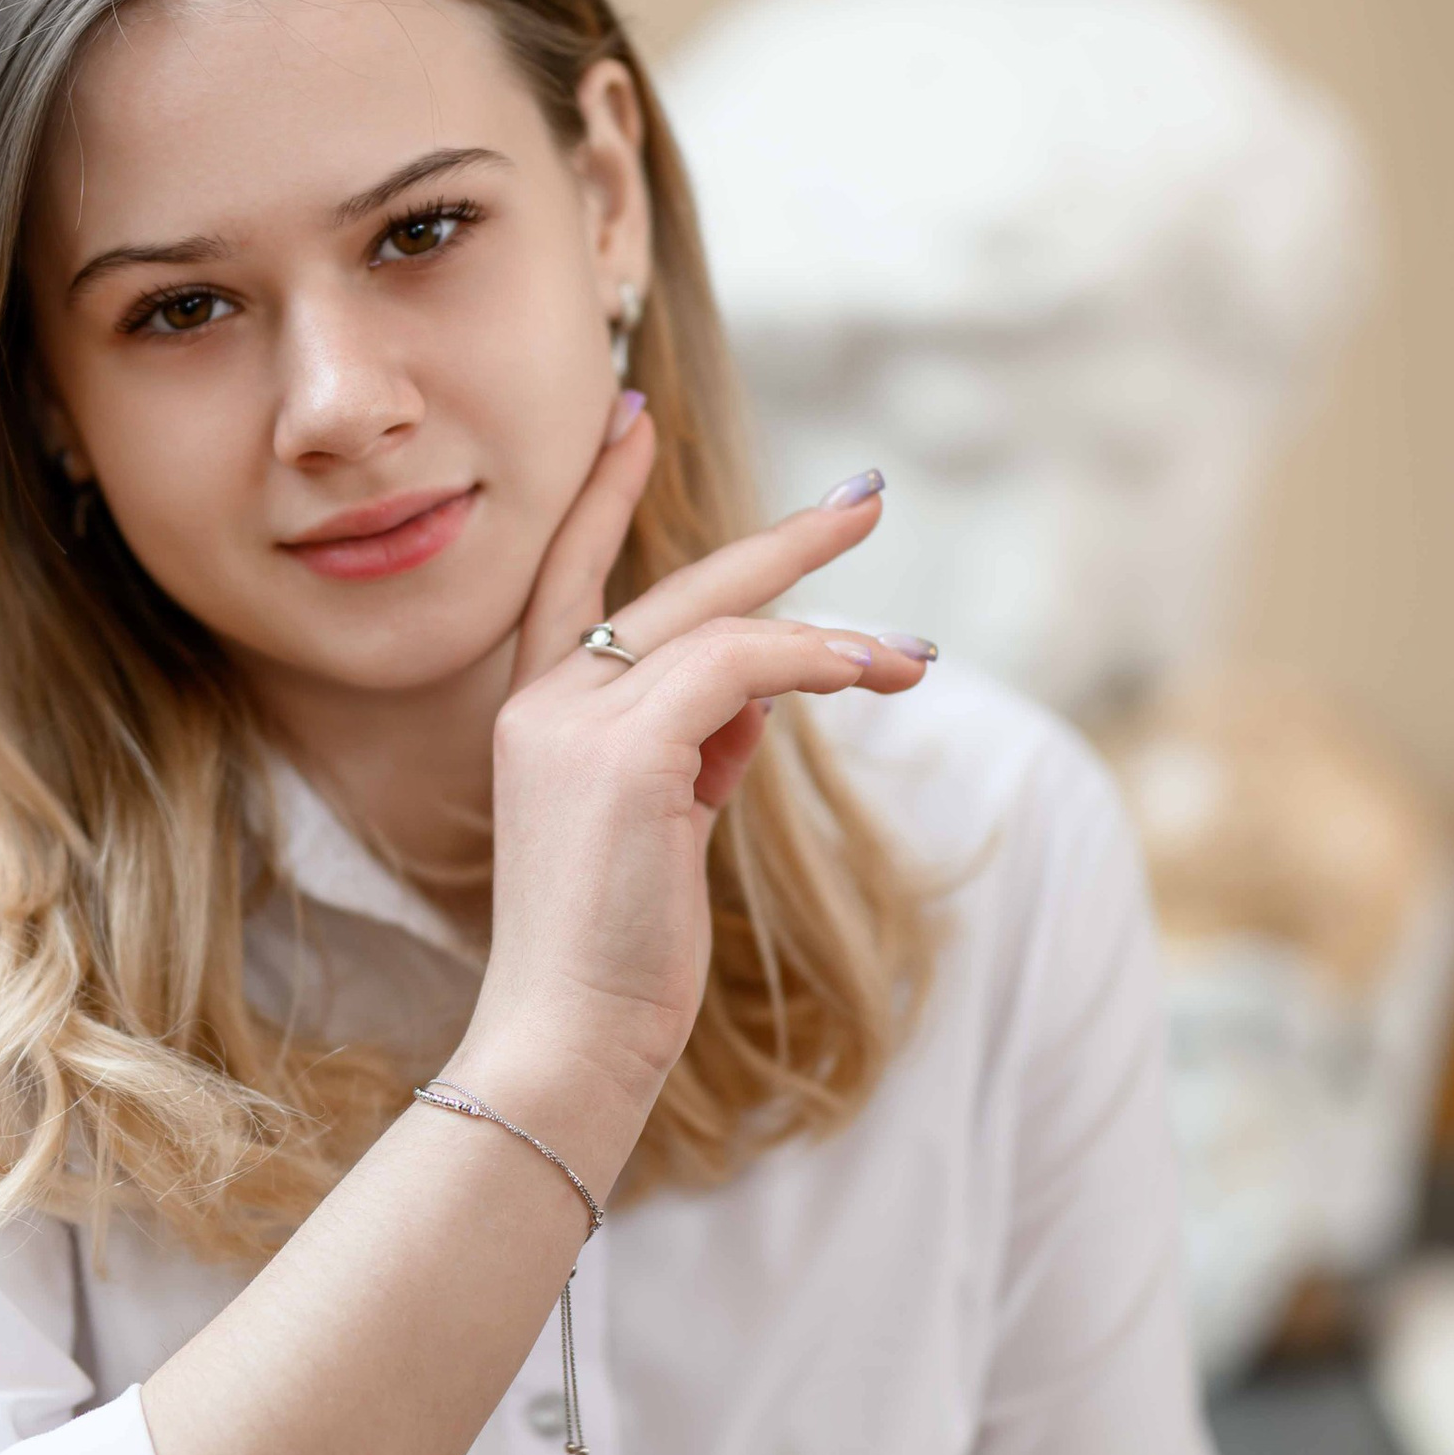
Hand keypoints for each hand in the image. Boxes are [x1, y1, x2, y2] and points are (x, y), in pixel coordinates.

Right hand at [455, 411, 928, 1143]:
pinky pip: (743, 667)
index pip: (567, 579)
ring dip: (836, 637)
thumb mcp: (660, 835)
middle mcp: (546, 705)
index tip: (635, 415)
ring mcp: (578, 723)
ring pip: (724, 628)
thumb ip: (696, 752)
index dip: (600, 497)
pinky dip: (817, 662)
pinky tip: (875, 675)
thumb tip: (760, 701)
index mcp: (539, 719)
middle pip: (672, 586)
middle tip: (865, 499)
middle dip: (780, 541)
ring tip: (914, 662)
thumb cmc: (615, 957)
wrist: (567, 1039)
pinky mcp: (626, 753)